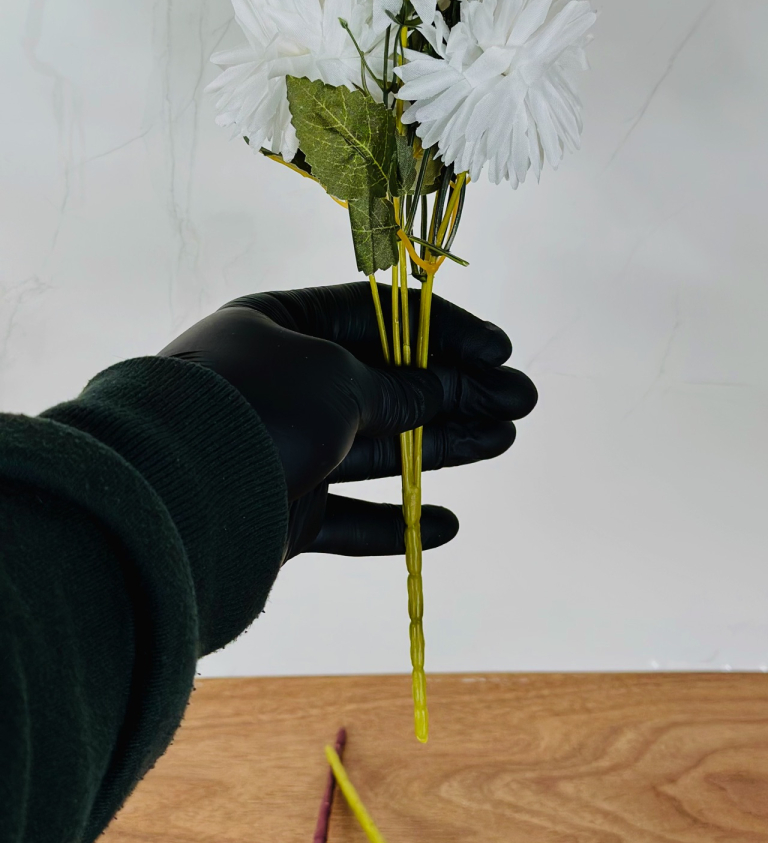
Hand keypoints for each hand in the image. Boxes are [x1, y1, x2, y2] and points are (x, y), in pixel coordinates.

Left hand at [158, 282, 536, 560]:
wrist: (173, 499)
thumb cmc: (255, 409)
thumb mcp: (338, 380)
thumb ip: (399, 388)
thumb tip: (444, 389)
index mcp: (281, 325)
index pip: (378, 317)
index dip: (444, 331)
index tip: (499, 349)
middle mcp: (282, 381)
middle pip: (387, 382)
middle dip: (457, 390)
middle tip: (521, 401)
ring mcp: (283, 446)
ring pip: (379, 446)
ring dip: (443, 445)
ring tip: (504, 439)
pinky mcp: (283, 509)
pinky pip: (349, 515)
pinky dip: (396, 523)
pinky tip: (445, 525)